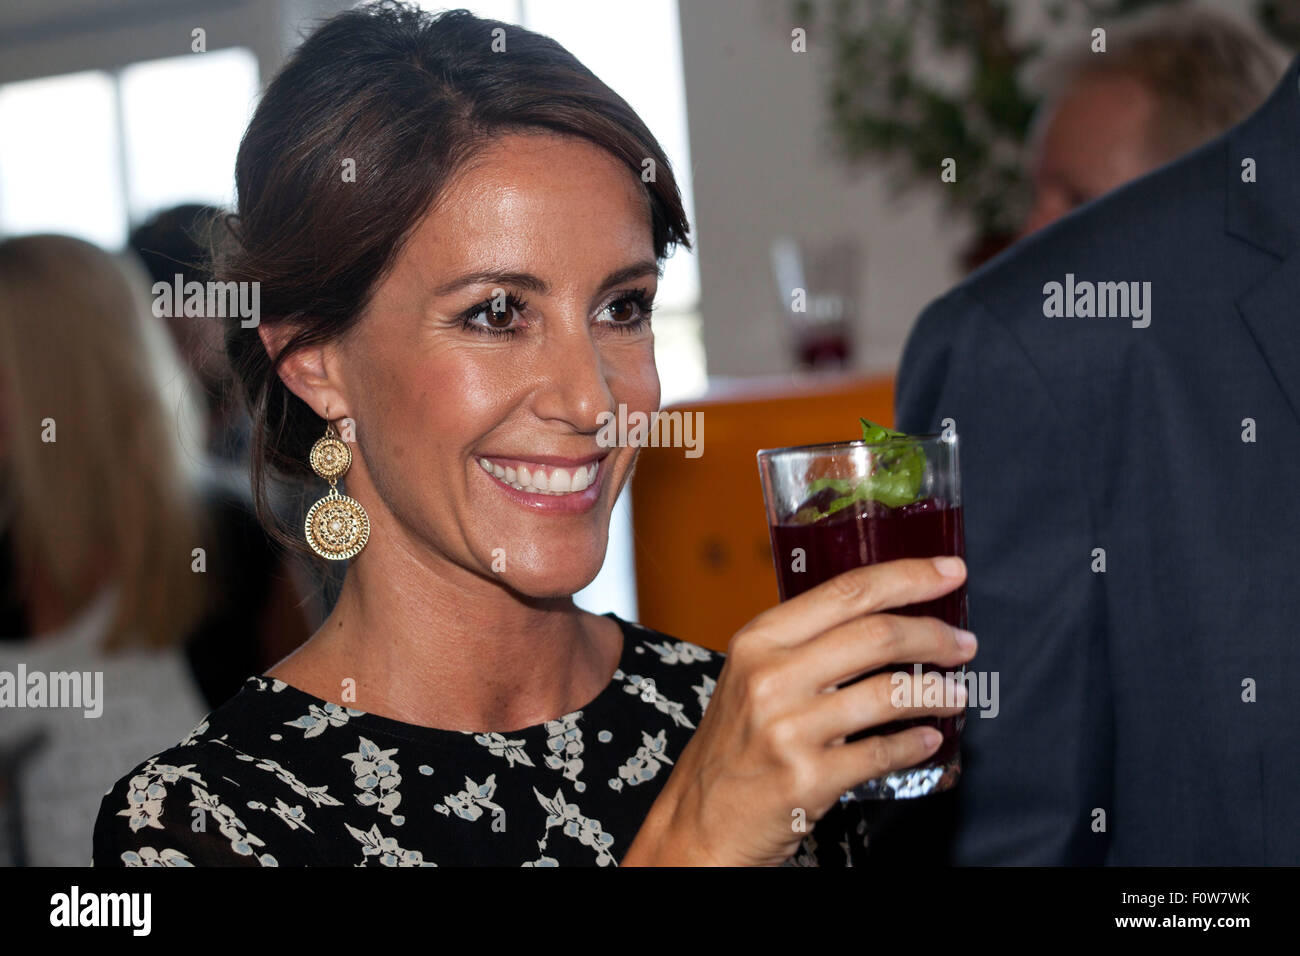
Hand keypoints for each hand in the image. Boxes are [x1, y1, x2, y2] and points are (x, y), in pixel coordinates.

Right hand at [623, 555, 974, 865]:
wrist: (700, 819)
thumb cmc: (734, 745)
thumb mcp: (752, 675)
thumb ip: (805, 643)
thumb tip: (884, 615)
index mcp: (759, 640)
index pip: (847, 591)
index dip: (908, 576)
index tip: (950, 571)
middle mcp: (771, 677)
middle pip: (876, 635)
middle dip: (934, 635)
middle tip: (962, 644)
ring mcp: (789, 729)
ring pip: (889, 693)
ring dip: (936, 692)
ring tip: (954, 695)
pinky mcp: (807, 778)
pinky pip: (883, 753)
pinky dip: (917, 745)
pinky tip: (927, 741)